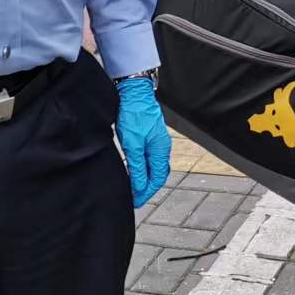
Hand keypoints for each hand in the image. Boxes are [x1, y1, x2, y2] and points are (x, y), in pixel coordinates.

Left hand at [116, 76, 171, 208]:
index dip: (146, 192)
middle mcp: (162, 147)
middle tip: (135, 198)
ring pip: (155, 166)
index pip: (157, 178)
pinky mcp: (151, 136)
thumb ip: (137, 167)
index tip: (136, 202)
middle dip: (147, 188)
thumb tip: (139, 186)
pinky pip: (151, 157)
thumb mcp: (132, 144)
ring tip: (135, 187)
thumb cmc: (134, 115)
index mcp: (160, 150)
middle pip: (158, 174)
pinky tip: (137, 169)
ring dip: (146, 178)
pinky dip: (145, 168)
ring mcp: (158, 141)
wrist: (134, 92)